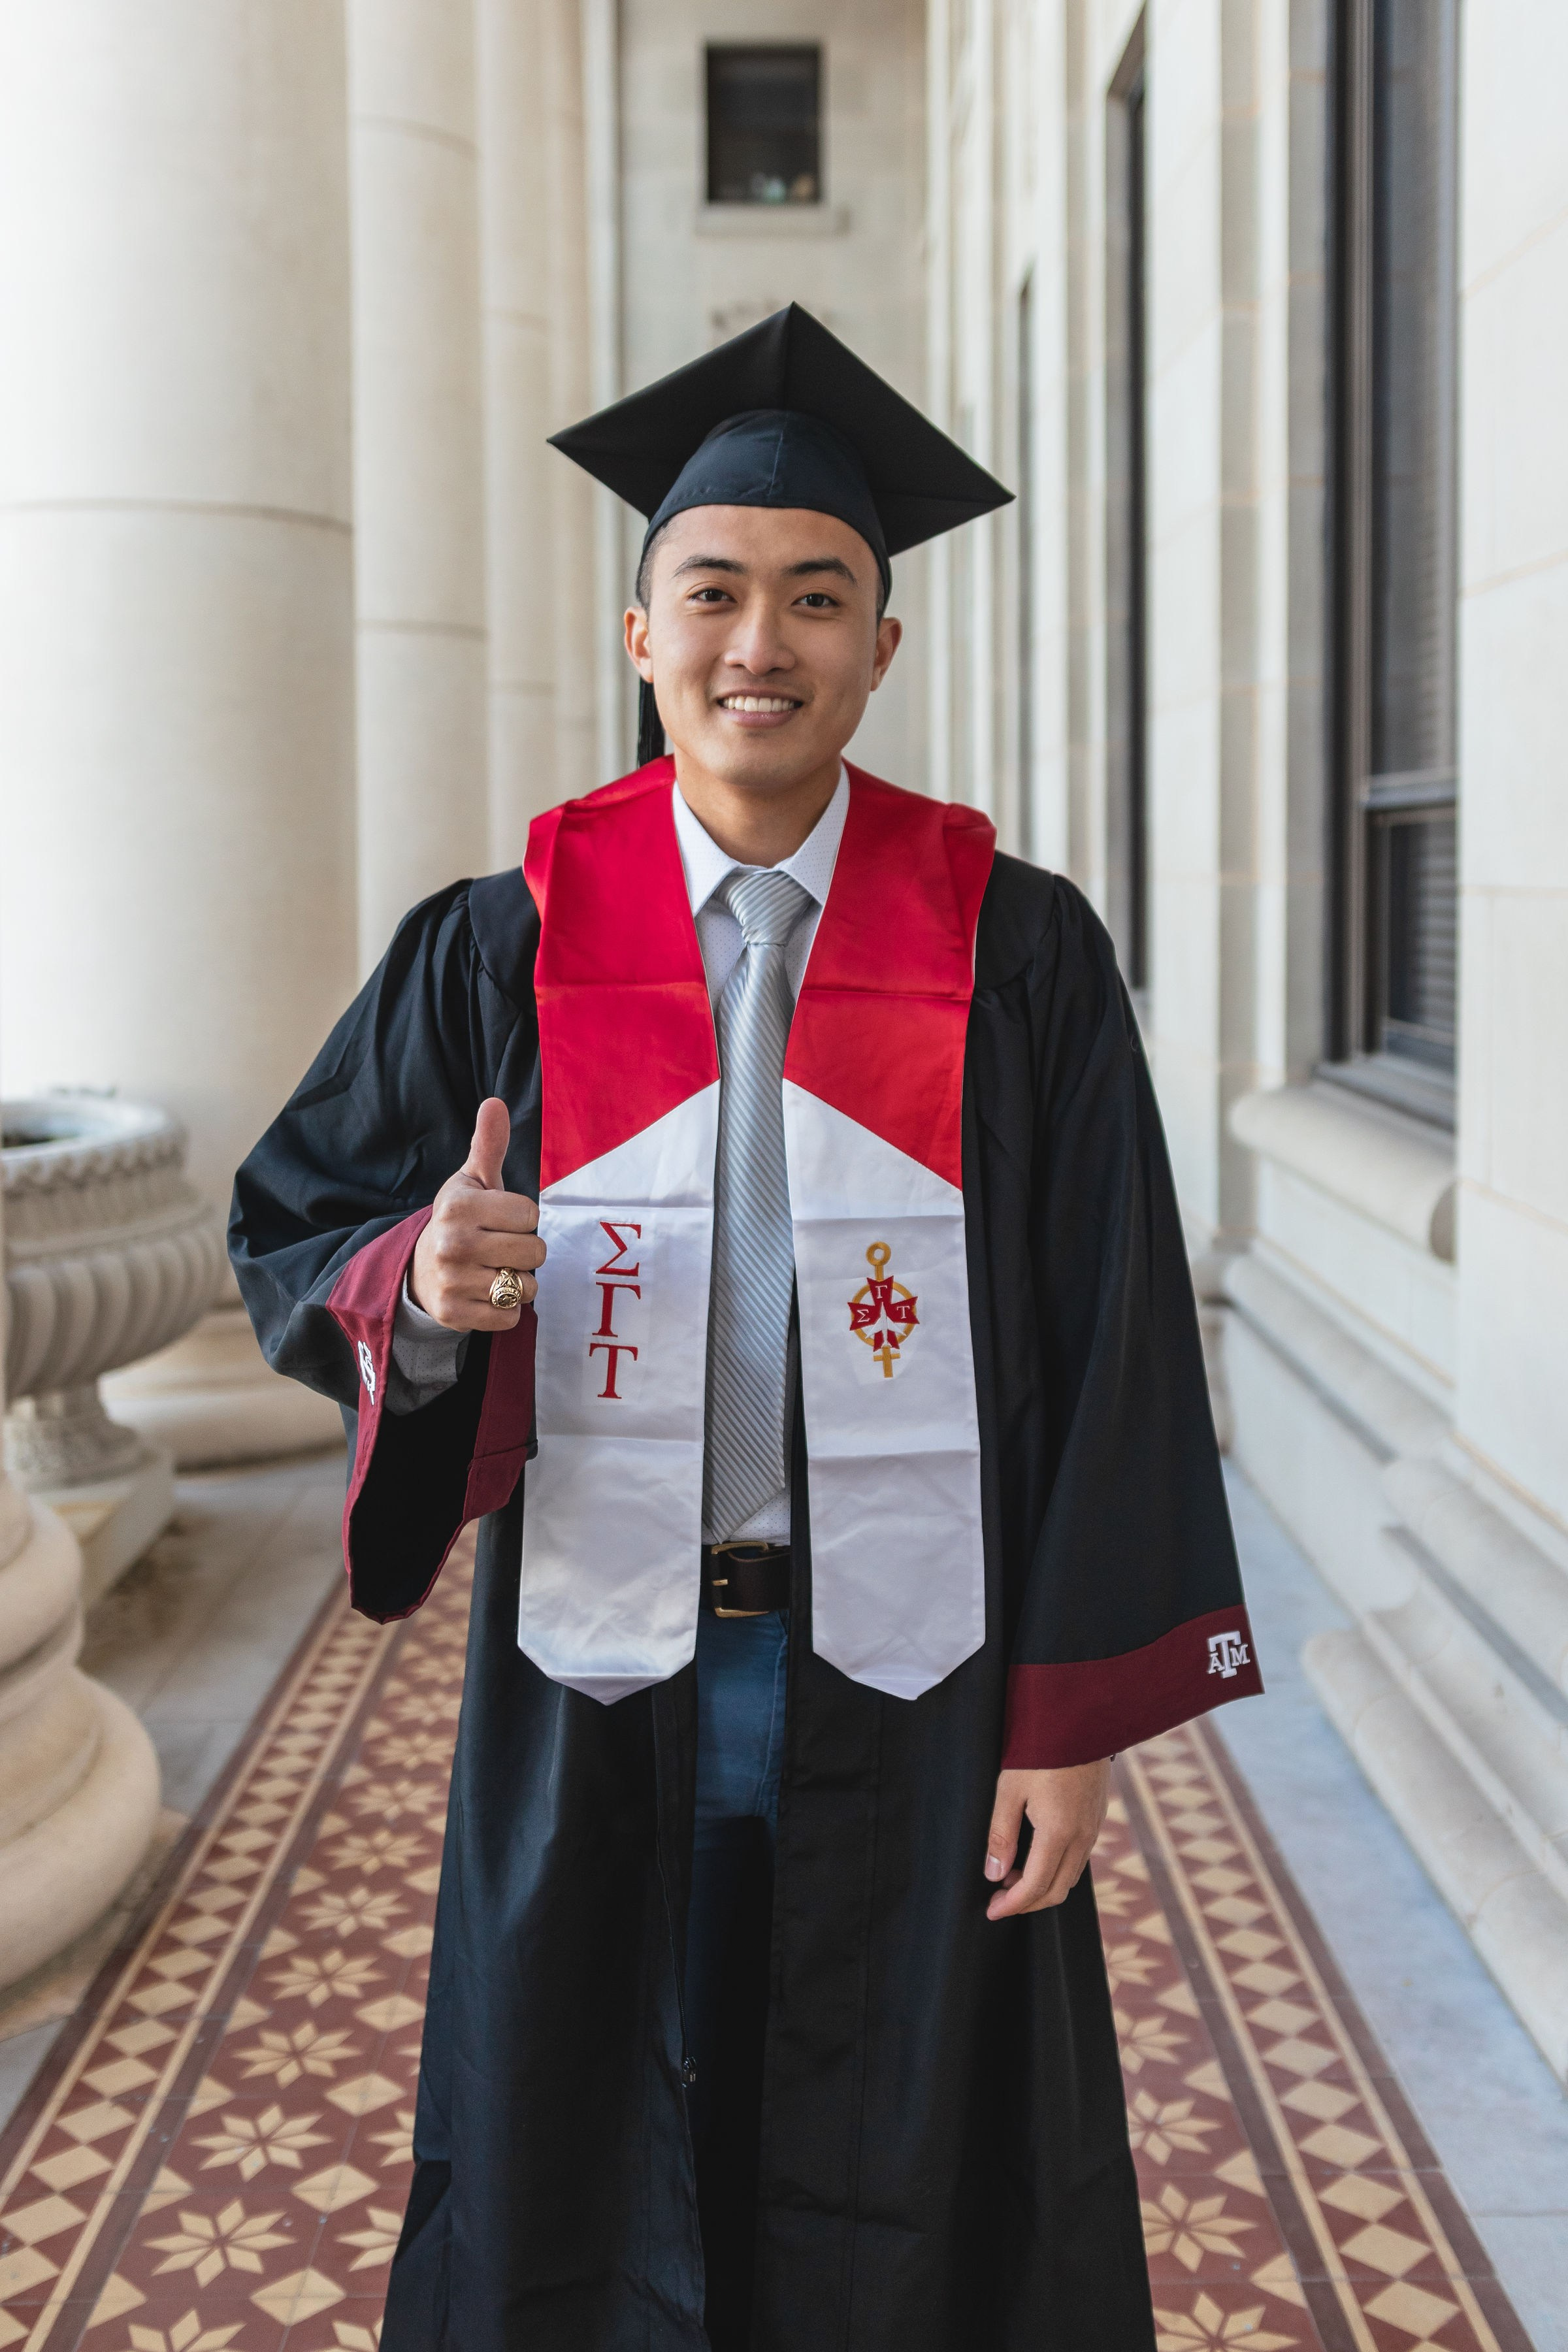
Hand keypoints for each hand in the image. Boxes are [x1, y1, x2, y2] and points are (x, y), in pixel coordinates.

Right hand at [408, 1097, 544, 1331]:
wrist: (420, 1270)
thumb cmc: (460, 1220)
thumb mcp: (472, 1181)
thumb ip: (488, 1144)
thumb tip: (495, 1102)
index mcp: (459, 1206)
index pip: (531, 1216)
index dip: (524, 1219)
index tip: (501, 1220)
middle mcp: (453, 1243)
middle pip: (535, 1252)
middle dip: (526, 1252)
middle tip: (501, 1248)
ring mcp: (452, 1281)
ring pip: (526, 1287)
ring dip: (520, 1283)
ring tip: (495, 1270)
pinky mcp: (455, 1315)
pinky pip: (510, 1317)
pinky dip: (507, 1310)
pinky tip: (487, 1294)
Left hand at [983, 1760, 1110, 1919]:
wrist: (1081, 1717)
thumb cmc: (1040, 1749)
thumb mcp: (1009, 1788)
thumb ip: (1001, 1834)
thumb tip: (994, 1874)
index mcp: (1059, 1832)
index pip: (1035, 1886)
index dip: (1012, 1904)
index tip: (991, 1911)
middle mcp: (1083, 1836)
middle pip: (1057, 1890)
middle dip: (1027, 1902)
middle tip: (999, 1899)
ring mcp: (1094, 1827)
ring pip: (1070, 1876)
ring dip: (1042, 1885)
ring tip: (1012, 1875)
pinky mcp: (1098, 1816)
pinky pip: (1080, 1857)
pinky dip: (1057, 1868)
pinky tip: (1036, 1854)